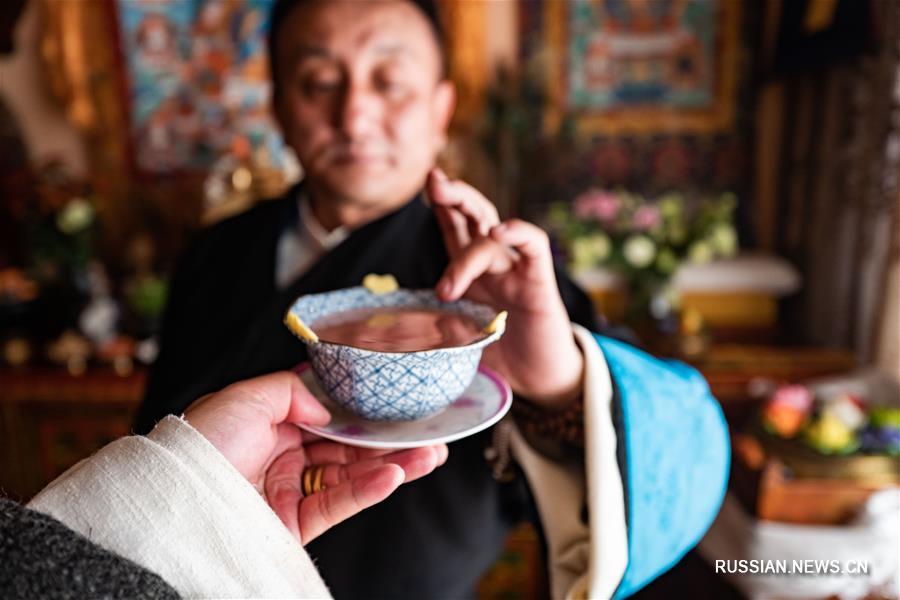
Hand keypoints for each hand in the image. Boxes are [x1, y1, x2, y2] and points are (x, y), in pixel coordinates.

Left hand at [184, 372, 447, 543]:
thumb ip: (290, 392)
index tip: (396, 406)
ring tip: (429, 455)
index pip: (327, 419)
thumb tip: (326, 408)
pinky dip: (370, 488)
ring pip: (352, 477)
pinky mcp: (296, 526)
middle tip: (429, 435)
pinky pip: (340, 504)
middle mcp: (282, 460)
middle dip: (389, 442)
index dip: (362, 413)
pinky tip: (395, 474)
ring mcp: (291, 494)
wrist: (175, 503)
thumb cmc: (201, 445)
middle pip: (347, 449)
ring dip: (393, 465)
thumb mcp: (244, 397)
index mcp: (268, 427)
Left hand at [427, 168, 583, 408]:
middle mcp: (494, 262)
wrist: (539, 378)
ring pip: (493, 231)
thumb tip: (393, 333)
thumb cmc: (499, 355)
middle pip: (475, 214)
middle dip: (454, 195)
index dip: (441, 204)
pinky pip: (534, 246)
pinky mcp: (539, 282)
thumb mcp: (455, 337)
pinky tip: (500, 231)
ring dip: (468, 248)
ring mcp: (516, 269)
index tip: (424, 185)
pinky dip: (518, 233)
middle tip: (433, 182)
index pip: (454, 227)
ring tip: (447, 286)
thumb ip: (433, 325)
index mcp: (473, 270)